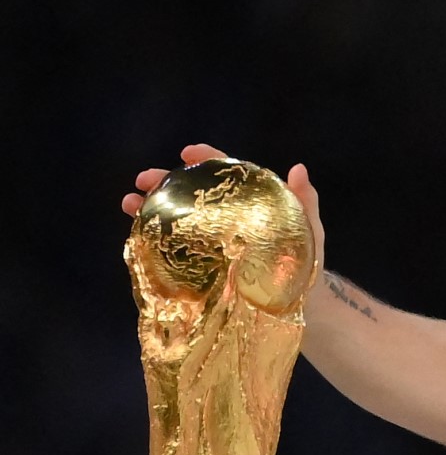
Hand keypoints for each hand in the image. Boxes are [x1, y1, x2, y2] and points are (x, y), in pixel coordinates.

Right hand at [124, 144, 327, 274]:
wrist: (300, 302)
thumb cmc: (305, 260)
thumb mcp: (309, 230)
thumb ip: (305, 201)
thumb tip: (298, 168)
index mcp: (249, 200)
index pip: (226, 171)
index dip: (206, 158)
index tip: (187, 152)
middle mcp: (225, 215)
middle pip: (192, 191)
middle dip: (164, 181)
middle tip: (142, 180)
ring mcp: (211, 239)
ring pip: (176, 216)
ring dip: (149, 207)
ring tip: (128, 204)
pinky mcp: (202, 264)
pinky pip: (173, 246)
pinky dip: (153, 237)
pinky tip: (136, 234)